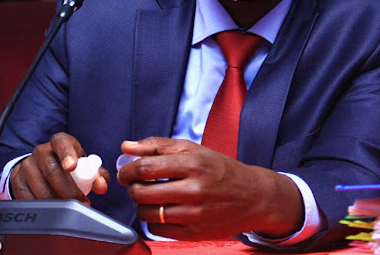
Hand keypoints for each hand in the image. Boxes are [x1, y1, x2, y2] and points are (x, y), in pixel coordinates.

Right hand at [10, 132, 109, 203]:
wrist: (41, 166)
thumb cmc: (68, 165)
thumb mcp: (83, 164)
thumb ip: (96, 174)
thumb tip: (101, 185)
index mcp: (59, 142)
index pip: (62, 143)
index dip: (67, 154)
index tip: (72, 167)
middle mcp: (41, 151)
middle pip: (51, 170)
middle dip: (68, 190)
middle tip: (81, 202)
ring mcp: (27, 165)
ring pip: (39, 186)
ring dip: (56, 202)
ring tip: (69, 210)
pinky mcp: (17, 180)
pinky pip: (28, 197)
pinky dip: (41, 207)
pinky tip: (51, 212)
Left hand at [117, 137, 302, 239]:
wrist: (254, 196)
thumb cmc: (220, 169)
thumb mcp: (194, 149)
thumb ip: (158, 146)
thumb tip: (125, 147)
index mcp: (193, 163)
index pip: (146, 168)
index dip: (128, 170)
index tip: (126, 172)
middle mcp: (194, 189)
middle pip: (142, 192)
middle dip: (132, 188)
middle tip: (136, 184)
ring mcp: (194, 214)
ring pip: (147, 213)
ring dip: (141, 205)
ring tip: (151, 198)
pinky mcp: (194, 233)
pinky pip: (157, 229)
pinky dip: (154, 220)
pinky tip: (163, 211)